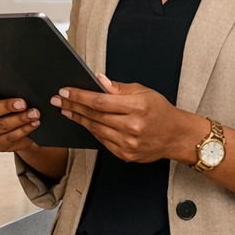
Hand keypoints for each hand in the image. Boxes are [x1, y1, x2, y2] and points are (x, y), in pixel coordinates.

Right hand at [0, 86, 40, 152]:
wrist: (17, 129)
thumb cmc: (9, 107)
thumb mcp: (4, 97)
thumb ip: (5, 90)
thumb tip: (19, 84)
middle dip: (7, 106)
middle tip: (22, 103)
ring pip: (1, 125)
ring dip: (20, 119)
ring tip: (34, 113)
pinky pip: (10, 137)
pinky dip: (24, 129)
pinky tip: (34, 123)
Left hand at [53, 74, 202, 164]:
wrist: (176, 136)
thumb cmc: (160, 111)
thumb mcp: (143, 91)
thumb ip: (118, 87)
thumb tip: (98, 80)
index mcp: (136, 107)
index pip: (99, 100)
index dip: (79, 96)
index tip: (65, 92)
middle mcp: (131, 127)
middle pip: (94, 115)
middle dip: (72, 106)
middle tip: (58, 100)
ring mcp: (128, 143)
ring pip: (95, 129)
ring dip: (78, 119)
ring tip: (66, 111)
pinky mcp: (126, 155)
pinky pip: (102, 141)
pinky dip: (92, 131)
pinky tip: (84, 122)